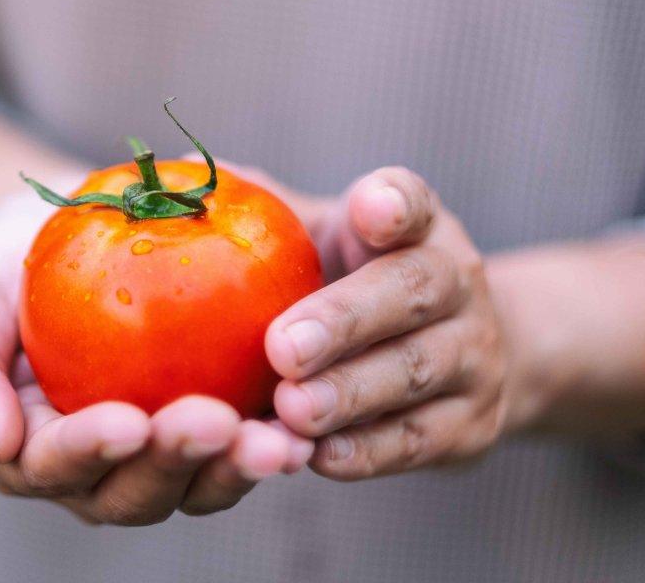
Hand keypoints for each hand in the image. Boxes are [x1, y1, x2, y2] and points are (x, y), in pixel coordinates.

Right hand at [0, 191, 312, 524]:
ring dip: (237, 468)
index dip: (90, 451)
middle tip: (218, 423)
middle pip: (135, 491)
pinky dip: (272, 435)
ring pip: (196, 485)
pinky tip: (305, 414)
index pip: (57, 465)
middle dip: (177, 464)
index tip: (127, 421)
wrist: (50, 240)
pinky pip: (239, 443)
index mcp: (31, 452)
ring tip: (280, 439)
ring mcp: (155, 455)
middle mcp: (95, 472)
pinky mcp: (206, 427)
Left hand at [264, 167, 509, 479]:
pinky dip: (367, 452)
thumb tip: (169, 188)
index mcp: (418, 227)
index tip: (368, 207)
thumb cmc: (356, 284)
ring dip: (350, 395)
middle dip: (346, 320)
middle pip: (412, 291)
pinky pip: (417, 441)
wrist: (456, 356)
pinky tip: (316, 456)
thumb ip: (268, 218)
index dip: (392, 203)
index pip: (413, 200)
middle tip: (282, 349)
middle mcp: (459, 282)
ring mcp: (475, 356)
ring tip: (290, 410)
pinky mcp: (472, 426)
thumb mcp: (321, 239)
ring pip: (414, 373)